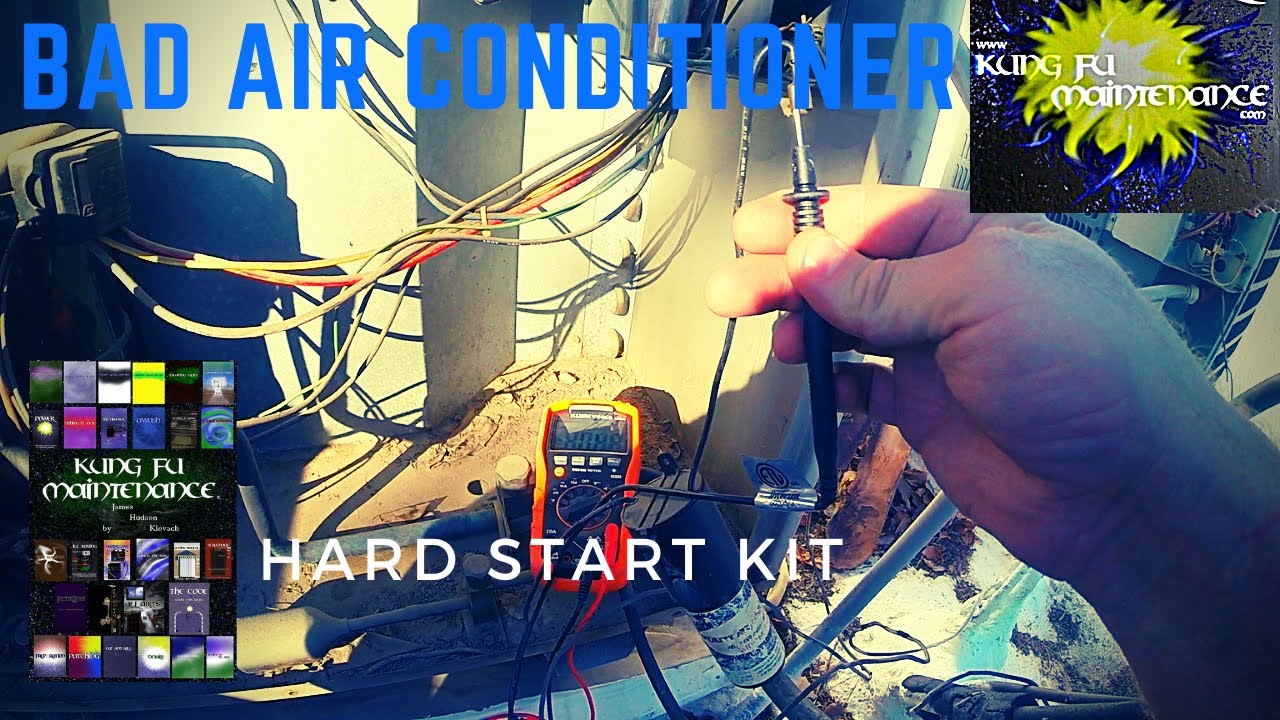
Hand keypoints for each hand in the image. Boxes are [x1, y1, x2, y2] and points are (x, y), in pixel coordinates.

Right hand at [705, 185, 1219, 580]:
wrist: (1122, 490)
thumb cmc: (1081, 369)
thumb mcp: (982, 297)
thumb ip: (885, 284)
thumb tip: (805, 258)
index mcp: (979, 238)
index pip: (881, 215)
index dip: (815, 221)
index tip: (755, 232)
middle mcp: (953, 288)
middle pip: (853, 269)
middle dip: (789, 274)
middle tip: (731, 290)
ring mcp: (937, 350)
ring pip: (849, 325)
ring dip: (805, 327)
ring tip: (774, 340)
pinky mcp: (925, 408)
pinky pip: (862, 385)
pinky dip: (832, 382)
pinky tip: (815, 383)